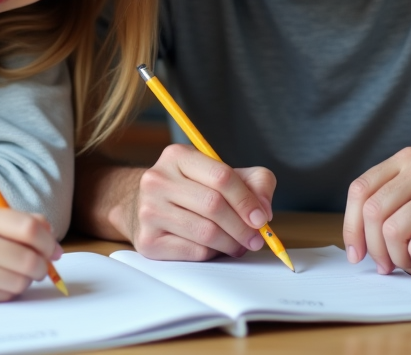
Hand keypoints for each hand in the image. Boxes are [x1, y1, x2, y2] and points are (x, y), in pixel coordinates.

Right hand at [0, 204, 61, 302]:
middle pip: (27, 258)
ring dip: (27, 280)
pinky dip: (9, 291)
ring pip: (18, 281)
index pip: (29, 229)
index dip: (49, 242)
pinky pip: (2, 295)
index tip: (54, 251)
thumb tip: (53, 239)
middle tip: (42, 267)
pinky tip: (1, 282)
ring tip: (18, 274)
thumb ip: (19, 222)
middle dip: (42, 266)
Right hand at [126, 143, 276, 261]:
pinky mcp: (148, 240)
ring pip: (205, 232)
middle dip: (242, 226)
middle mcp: (158, 180)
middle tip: (256, 238)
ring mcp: (149, 210)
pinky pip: (193, 252)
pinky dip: (212, 253)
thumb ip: (255, 182)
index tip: (262, 218)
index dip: (246, 200)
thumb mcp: (224, 174)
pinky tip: (215, 248)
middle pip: (213, 205)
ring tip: (239, 244)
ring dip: (231, 243)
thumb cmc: (193, 189)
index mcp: (178, 156)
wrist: (147, 205)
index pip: (221, 176)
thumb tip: (264, 211)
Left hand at [342, 147, 410, 275]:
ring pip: (394, 231)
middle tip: (388, 266)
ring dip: (401, 258)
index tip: (356, 253)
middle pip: (374, 212)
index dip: (352, 226)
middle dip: (375, 248)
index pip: (361, 190)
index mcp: (408, 160)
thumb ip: (386, 210)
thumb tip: (354, 243)